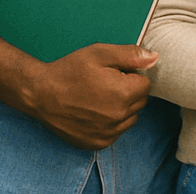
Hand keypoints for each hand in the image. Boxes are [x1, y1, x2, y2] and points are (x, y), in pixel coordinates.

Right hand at [29, 43, 155, 149]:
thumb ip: (132, 55)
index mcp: (123, 93)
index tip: (117, 73)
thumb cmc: (71, 70)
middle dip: (129, 90)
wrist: (41, 94)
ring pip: (130, 117)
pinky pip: (116, 131)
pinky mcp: (96, 143)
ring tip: (99, 96)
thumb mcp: (102, 53)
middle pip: (140, 101)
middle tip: (107, 82)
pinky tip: (94, 111)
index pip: (146, 84)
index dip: (133, 75)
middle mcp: (118, 116)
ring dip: (122, 107)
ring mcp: (107, 132)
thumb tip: (155, 58)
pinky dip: (111, 122)